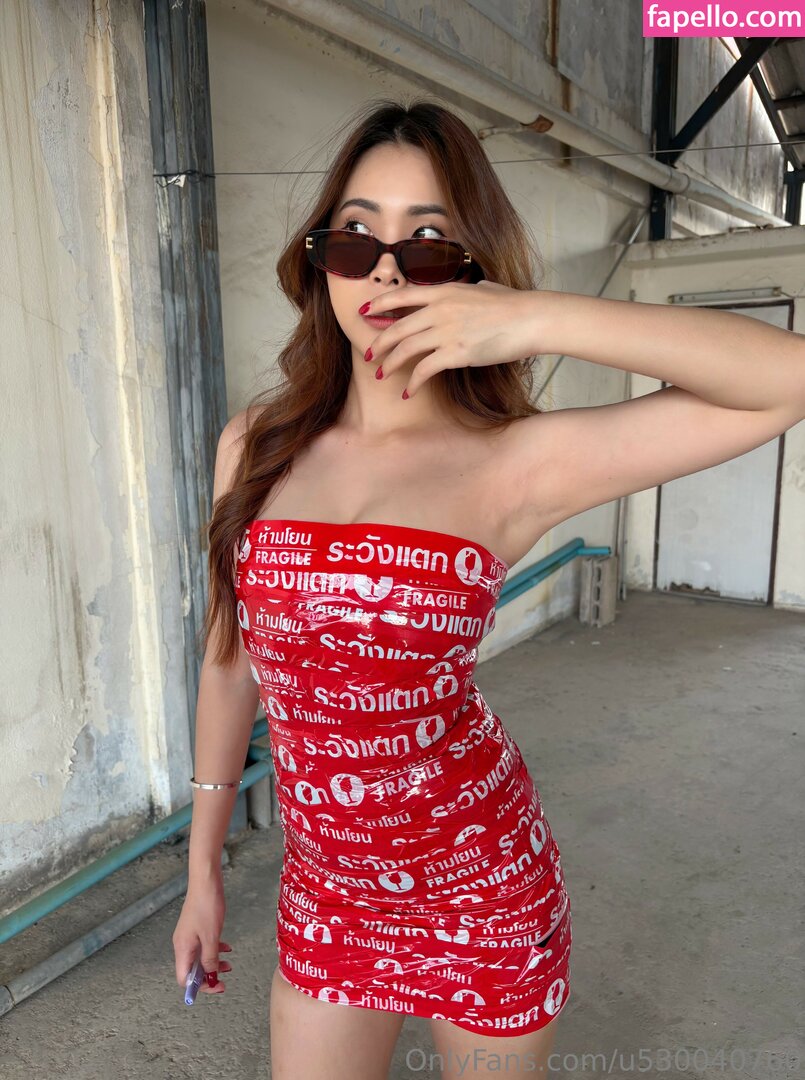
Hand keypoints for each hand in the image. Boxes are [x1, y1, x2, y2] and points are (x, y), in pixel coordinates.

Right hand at [173, 880, 231, 994]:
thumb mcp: (211, 937)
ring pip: (199, 958)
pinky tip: (226, 947)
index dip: (199, 987)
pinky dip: (214, 950)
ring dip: (213, 963)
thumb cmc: (206, 906)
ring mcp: (188, 936)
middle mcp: (182, 944)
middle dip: (208, 976)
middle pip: (192, 970)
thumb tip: (210, 978)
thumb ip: (210, 959)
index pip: (184, 979)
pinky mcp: (196, 928)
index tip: (216, 986)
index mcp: (182, 949)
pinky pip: (203, 946)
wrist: (205, 881)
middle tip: (224, 979)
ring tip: (229, 964)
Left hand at [363, 280, 539, 396]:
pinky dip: (412, 382)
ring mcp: (446, 331)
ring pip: (405, 349)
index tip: (365, 313)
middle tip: (369, 356)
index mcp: (443, 291)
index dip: (379, 304)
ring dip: (390, 365)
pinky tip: (408, 391)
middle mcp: (439, 309)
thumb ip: (472, 289)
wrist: (529, 319)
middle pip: (397, 327)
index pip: (401, 295)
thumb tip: (477, 286)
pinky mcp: (455, 353)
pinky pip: (424, 370)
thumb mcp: (486, 288)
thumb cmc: (513, 304)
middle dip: (379, 344)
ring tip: (382, 375)